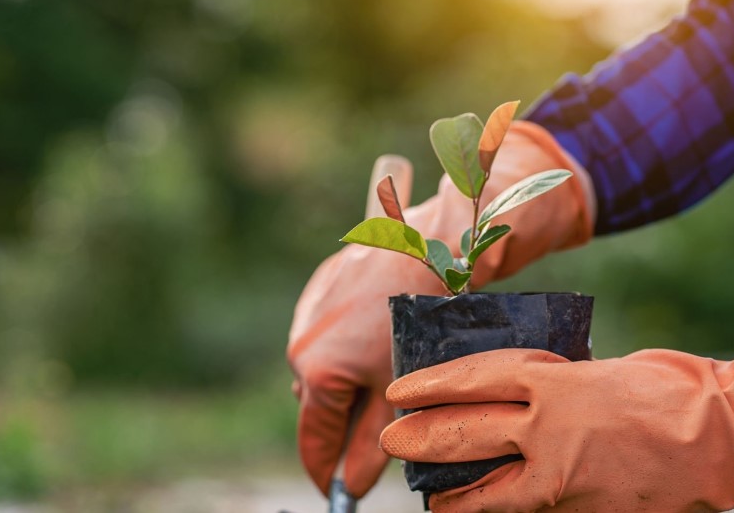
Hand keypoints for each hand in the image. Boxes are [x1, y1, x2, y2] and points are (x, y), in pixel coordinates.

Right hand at [289, 121, 595, 497]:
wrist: (432, 246)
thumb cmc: (422, 321)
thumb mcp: (401, 392)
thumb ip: (373, 443)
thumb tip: (353, 483)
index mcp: (318, 373)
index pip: (313, 440)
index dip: (325, 473)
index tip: (336, 491)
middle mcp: (301, 344)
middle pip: (317, 404)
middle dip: (344, 421)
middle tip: (379, 427)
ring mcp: (308, 314)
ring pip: (321, 366)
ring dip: (345, 379)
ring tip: (386, 369)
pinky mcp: (320, 287)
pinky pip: (325, 331)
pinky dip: (347, 344)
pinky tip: (379, 335)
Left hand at [380, 296, 733, 511]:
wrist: (728, 435)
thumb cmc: (672, 388)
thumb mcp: (602, 369)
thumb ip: (555, 387)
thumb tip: (519, 399)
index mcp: (556, 385)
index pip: (474, 381)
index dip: (431, 385)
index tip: (399, 391)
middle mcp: (551, 434)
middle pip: (466, 437)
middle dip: (421, 439)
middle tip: (393, 440)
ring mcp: (567, 482)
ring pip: (491, 496)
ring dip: (454, 496)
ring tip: (431, 497)